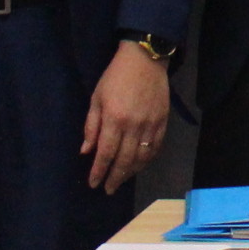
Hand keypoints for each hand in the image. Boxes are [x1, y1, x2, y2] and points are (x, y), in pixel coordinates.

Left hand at [82, 41, 170, 193]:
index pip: (105, 153)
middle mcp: (133, 125)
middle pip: (124, 159)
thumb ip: (91, 126)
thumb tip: (86, 151)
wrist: (145, 59)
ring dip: (131, 172)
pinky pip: (156, 146)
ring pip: (142, 156)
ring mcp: (150, 124)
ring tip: (122, 180)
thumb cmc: (115, 77)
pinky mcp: (163, 120)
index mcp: (114, 119)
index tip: (94, 184)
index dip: (99, 171)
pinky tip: (140, 165)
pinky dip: (148, 159)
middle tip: (108, 189)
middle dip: (115, 177)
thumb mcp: (96, 98)